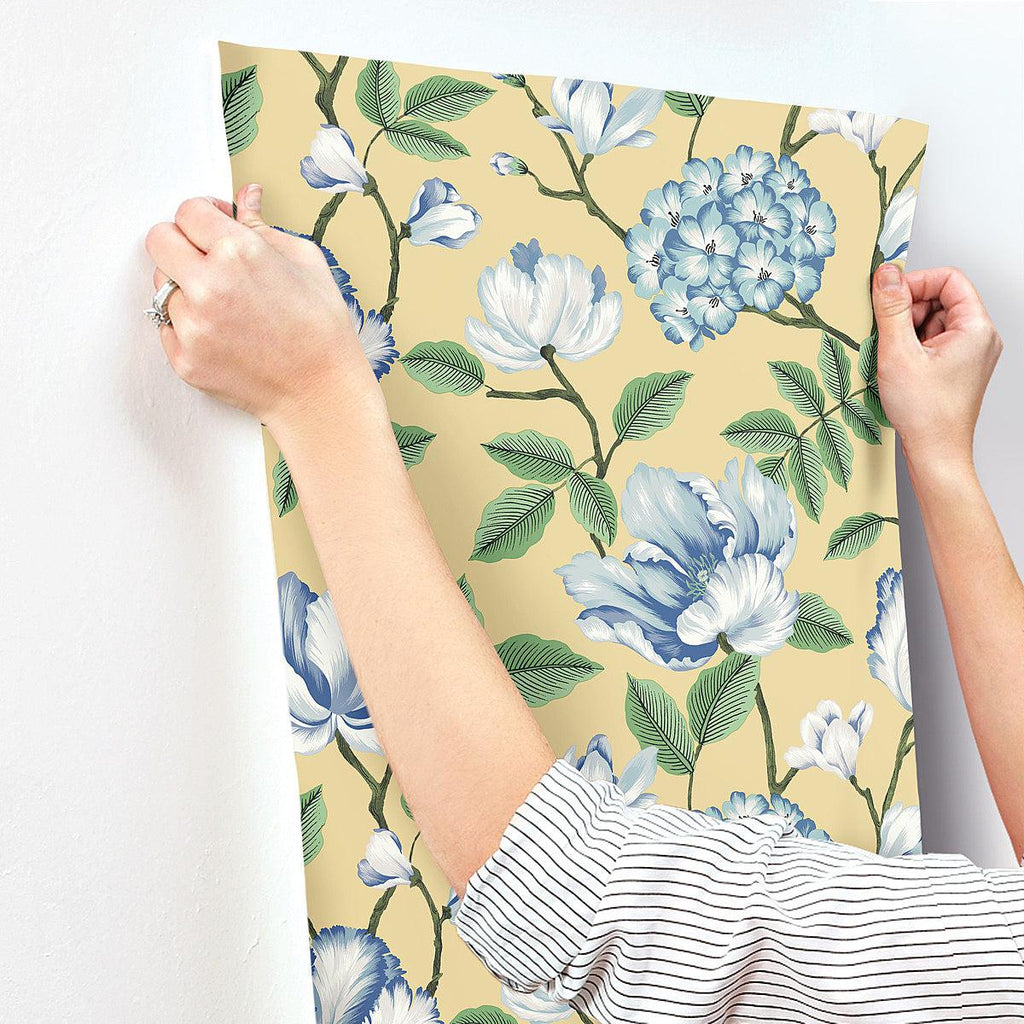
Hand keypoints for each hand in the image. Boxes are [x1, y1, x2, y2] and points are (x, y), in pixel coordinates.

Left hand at [145, 183, 380, 431]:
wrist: (321, 392)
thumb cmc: (322, 328)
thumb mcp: (306, 262)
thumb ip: (263, 226)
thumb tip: (245, 197)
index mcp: (239, 252)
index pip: (187, 211)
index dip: (203, 216)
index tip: (213, 227)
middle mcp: (208, 286)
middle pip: (159, 240)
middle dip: (181, 243)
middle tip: (207, 259)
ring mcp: (192, 326)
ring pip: (162, 285)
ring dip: (185, 288)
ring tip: (224, 305)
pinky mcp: (184, 359)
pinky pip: (167, 326)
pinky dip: (188, 325)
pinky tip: (223, 332)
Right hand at [872, 263, 1001, 470]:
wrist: (936, 454)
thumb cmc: (926, 413)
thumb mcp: (898, 353)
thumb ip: (892, 308)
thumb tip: (886, 275)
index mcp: (976, 328)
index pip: (949, 279)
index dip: (916, 282)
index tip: (888, 295)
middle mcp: (979, 338)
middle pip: (941, 299)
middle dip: (909, 309)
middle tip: (887, 331)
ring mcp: (969, 354)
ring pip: (934, 321)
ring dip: (907, 330)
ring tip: (894, 356)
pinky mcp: (957, 368)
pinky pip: (932, 342)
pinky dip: (911, 347)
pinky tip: (899, 366)